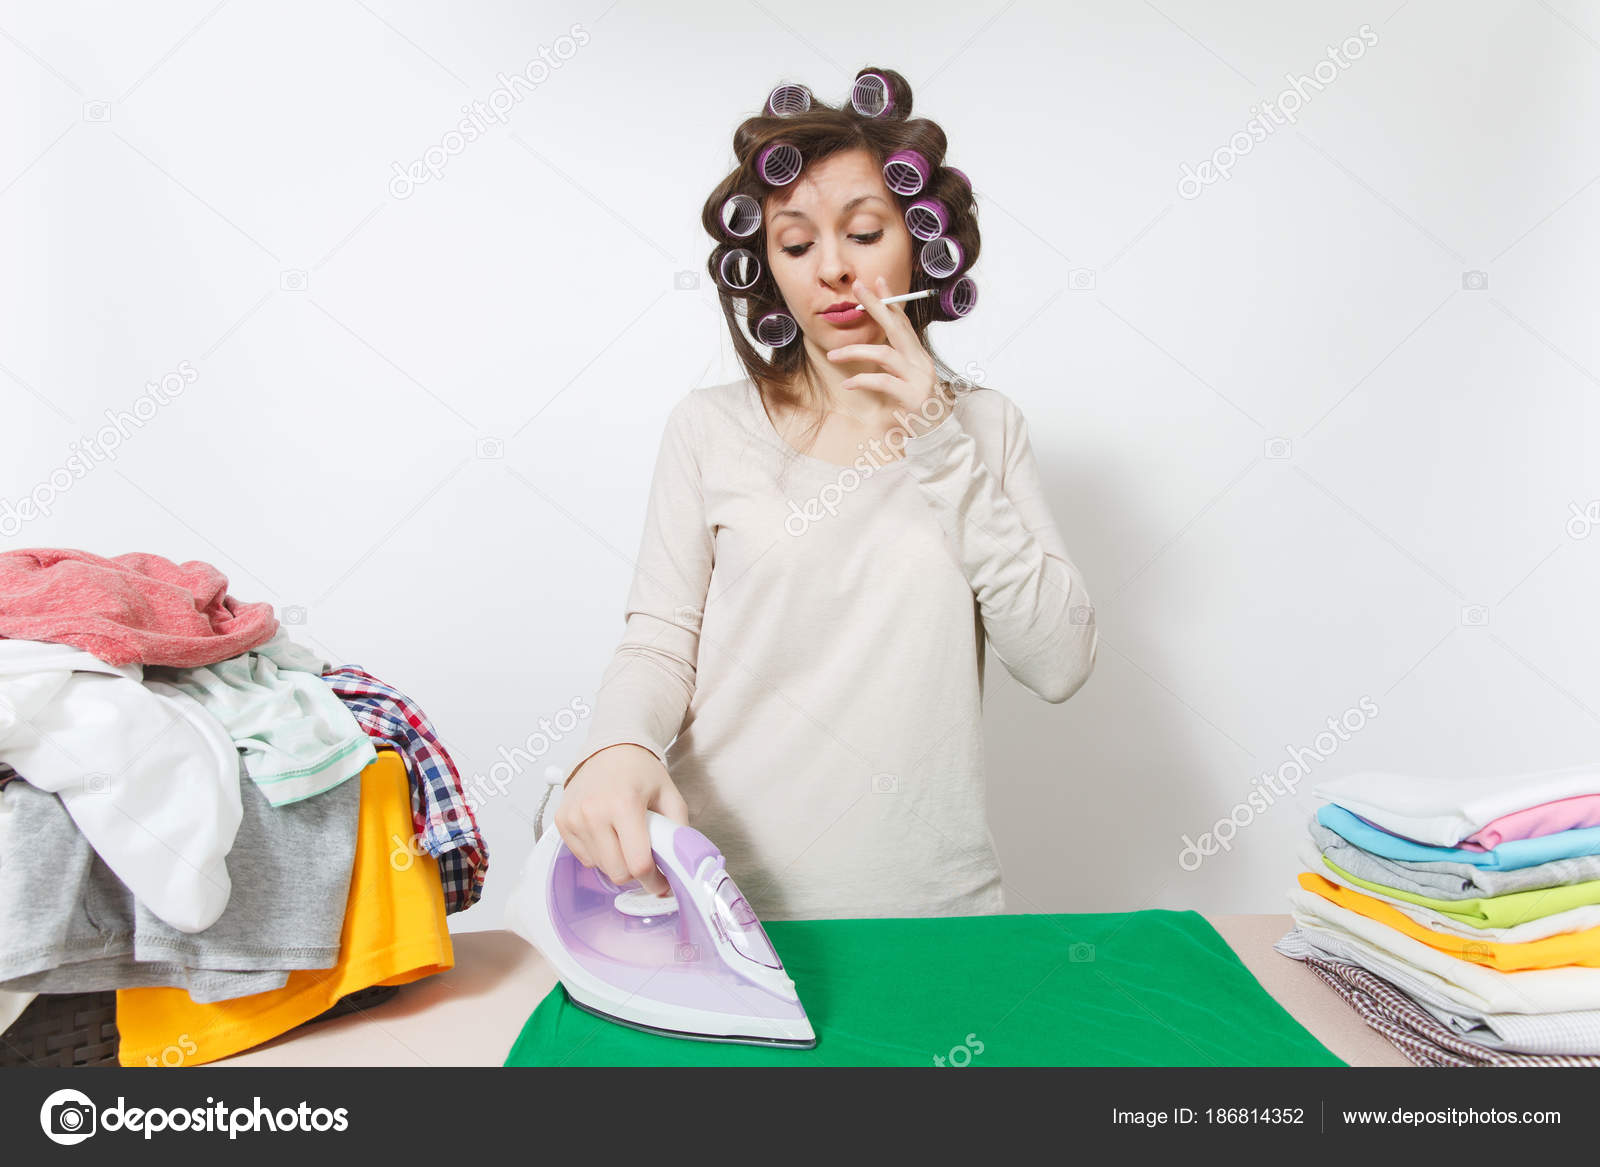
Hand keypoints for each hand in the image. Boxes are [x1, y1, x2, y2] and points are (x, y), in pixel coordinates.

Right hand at [555, 744, 688, 896]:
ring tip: (626, 840)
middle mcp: (594, 812)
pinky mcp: (562, 821)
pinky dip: (599, 854)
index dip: (654, 881)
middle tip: (646, 861)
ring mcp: (574, 818)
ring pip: (600, 868)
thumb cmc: (640, 771)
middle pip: (617, 872)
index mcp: (624, 805)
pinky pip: (584, 858)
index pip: (638, 864)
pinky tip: (608, 834)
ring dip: (617, 863)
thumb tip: (681, 865)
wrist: (611, 749)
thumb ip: (678, 831)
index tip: (662, 883)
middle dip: (636, 873)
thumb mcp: (670, 795)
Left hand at [825, 276, 949, 434]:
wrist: (940, 436)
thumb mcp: (906, 383)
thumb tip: (871, 353)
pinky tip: (849, 383)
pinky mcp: (912, 397)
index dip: (890, 302)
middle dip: (876, 306)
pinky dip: (863, 381)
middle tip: (857, 291)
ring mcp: (918, 379)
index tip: (877, 281)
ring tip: (833, 355)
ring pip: (885, 355)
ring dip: (856, 351)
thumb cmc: (920, 410)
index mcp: (918, 357)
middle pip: (896, 328)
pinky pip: (883, 382)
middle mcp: (920, 363)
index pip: (904, 323)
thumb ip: (893, 368)